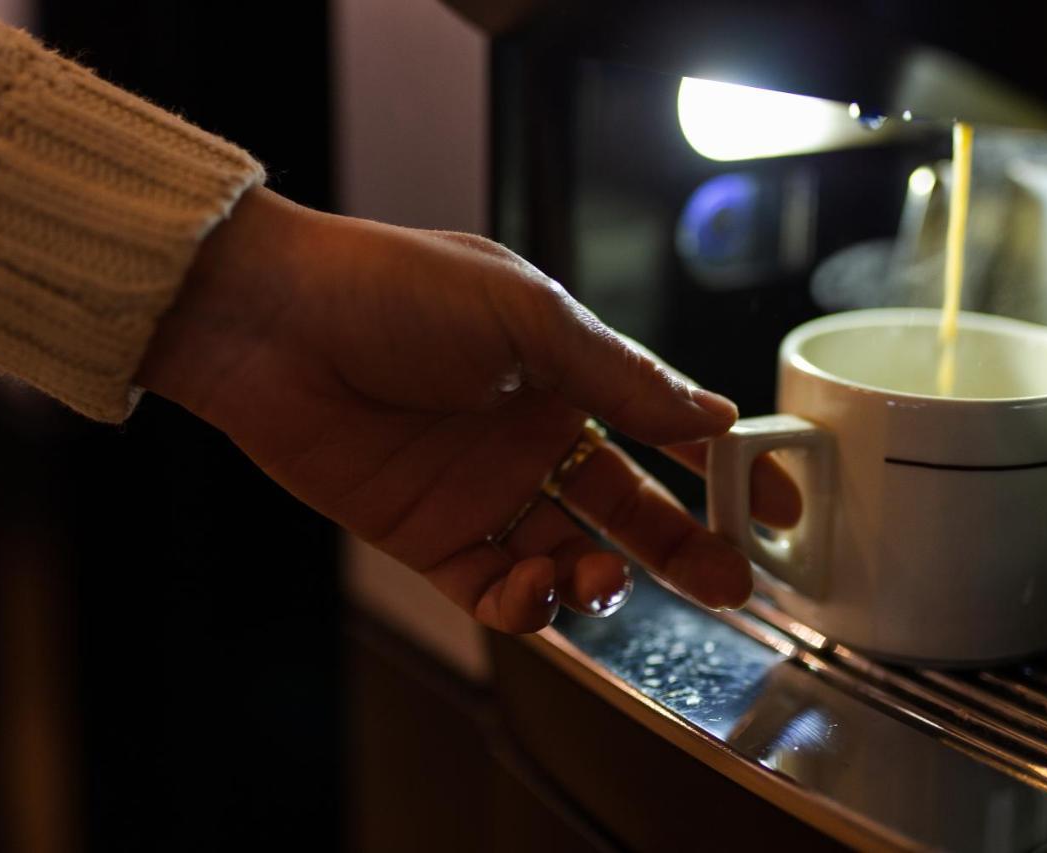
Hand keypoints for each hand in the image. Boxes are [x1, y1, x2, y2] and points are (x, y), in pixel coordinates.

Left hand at [137, 188, 799, 631]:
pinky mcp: (427, 535)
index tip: (776, 507)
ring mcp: (480, 490)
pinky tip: (532, 591)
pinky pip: (494, 587)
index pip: (660, 428)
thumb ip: (620, 376)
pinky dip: (524, 603)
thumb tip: (713, 414)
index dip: (720, 469)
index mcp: (562, 372)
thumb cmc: (393, 291)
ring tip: (597, 578)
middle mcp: (529, 435)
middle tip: (728, 584)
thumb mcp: (526, 316)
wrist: (270, 323)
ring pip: (565, 555)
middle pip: (624, 508)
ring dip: (595, 579)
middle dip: (680, 548)